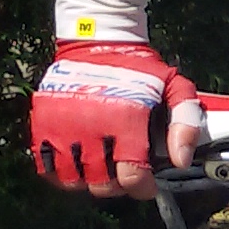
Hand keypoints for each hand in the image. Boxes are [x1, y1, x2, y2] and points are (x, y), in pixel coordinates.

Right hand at [28, 41, 202, 197]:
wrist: (97, 40)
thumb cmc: (138, 68)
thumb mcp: (174, 86)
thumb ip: (186, 123)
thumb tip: (181, 161)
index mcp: (125, 119)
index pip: (131, 177)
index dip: (142, 188)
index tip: (147, 184)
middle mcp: (92, 126)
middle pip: (101, 184)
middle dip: (117, 186)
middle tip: (123, 175)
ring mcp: (63, 126)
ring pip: (73, 181)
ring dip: (89, 182)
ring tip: (101, 170)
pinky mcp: (42, 124)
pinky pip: (47, 167)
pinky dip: (60, 174)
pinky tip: (76, 165)